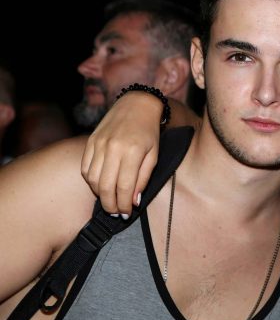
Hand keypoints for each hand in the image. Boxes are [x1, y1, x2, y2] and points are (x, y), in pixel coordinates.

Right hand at [80, 92, 162, 214]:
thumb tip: (134, 201)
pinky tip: (99, 187)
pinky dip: (90, 181)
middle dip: (110, 205)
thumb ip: (143, 179)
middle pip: (105, 186)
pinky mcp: (90, 141)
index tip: (126, 214)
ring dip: (99, 195)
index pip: (124, 187)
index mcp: (132, 152)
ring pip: (92, 179)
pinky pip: (85, 167)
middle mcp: (112, 148)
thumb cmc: (149, 132)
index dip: (123, 204)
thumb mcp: (154, 156)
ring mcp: (98, 144)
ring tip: (109, 202)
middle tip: (115, 214)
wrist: (136, 105)